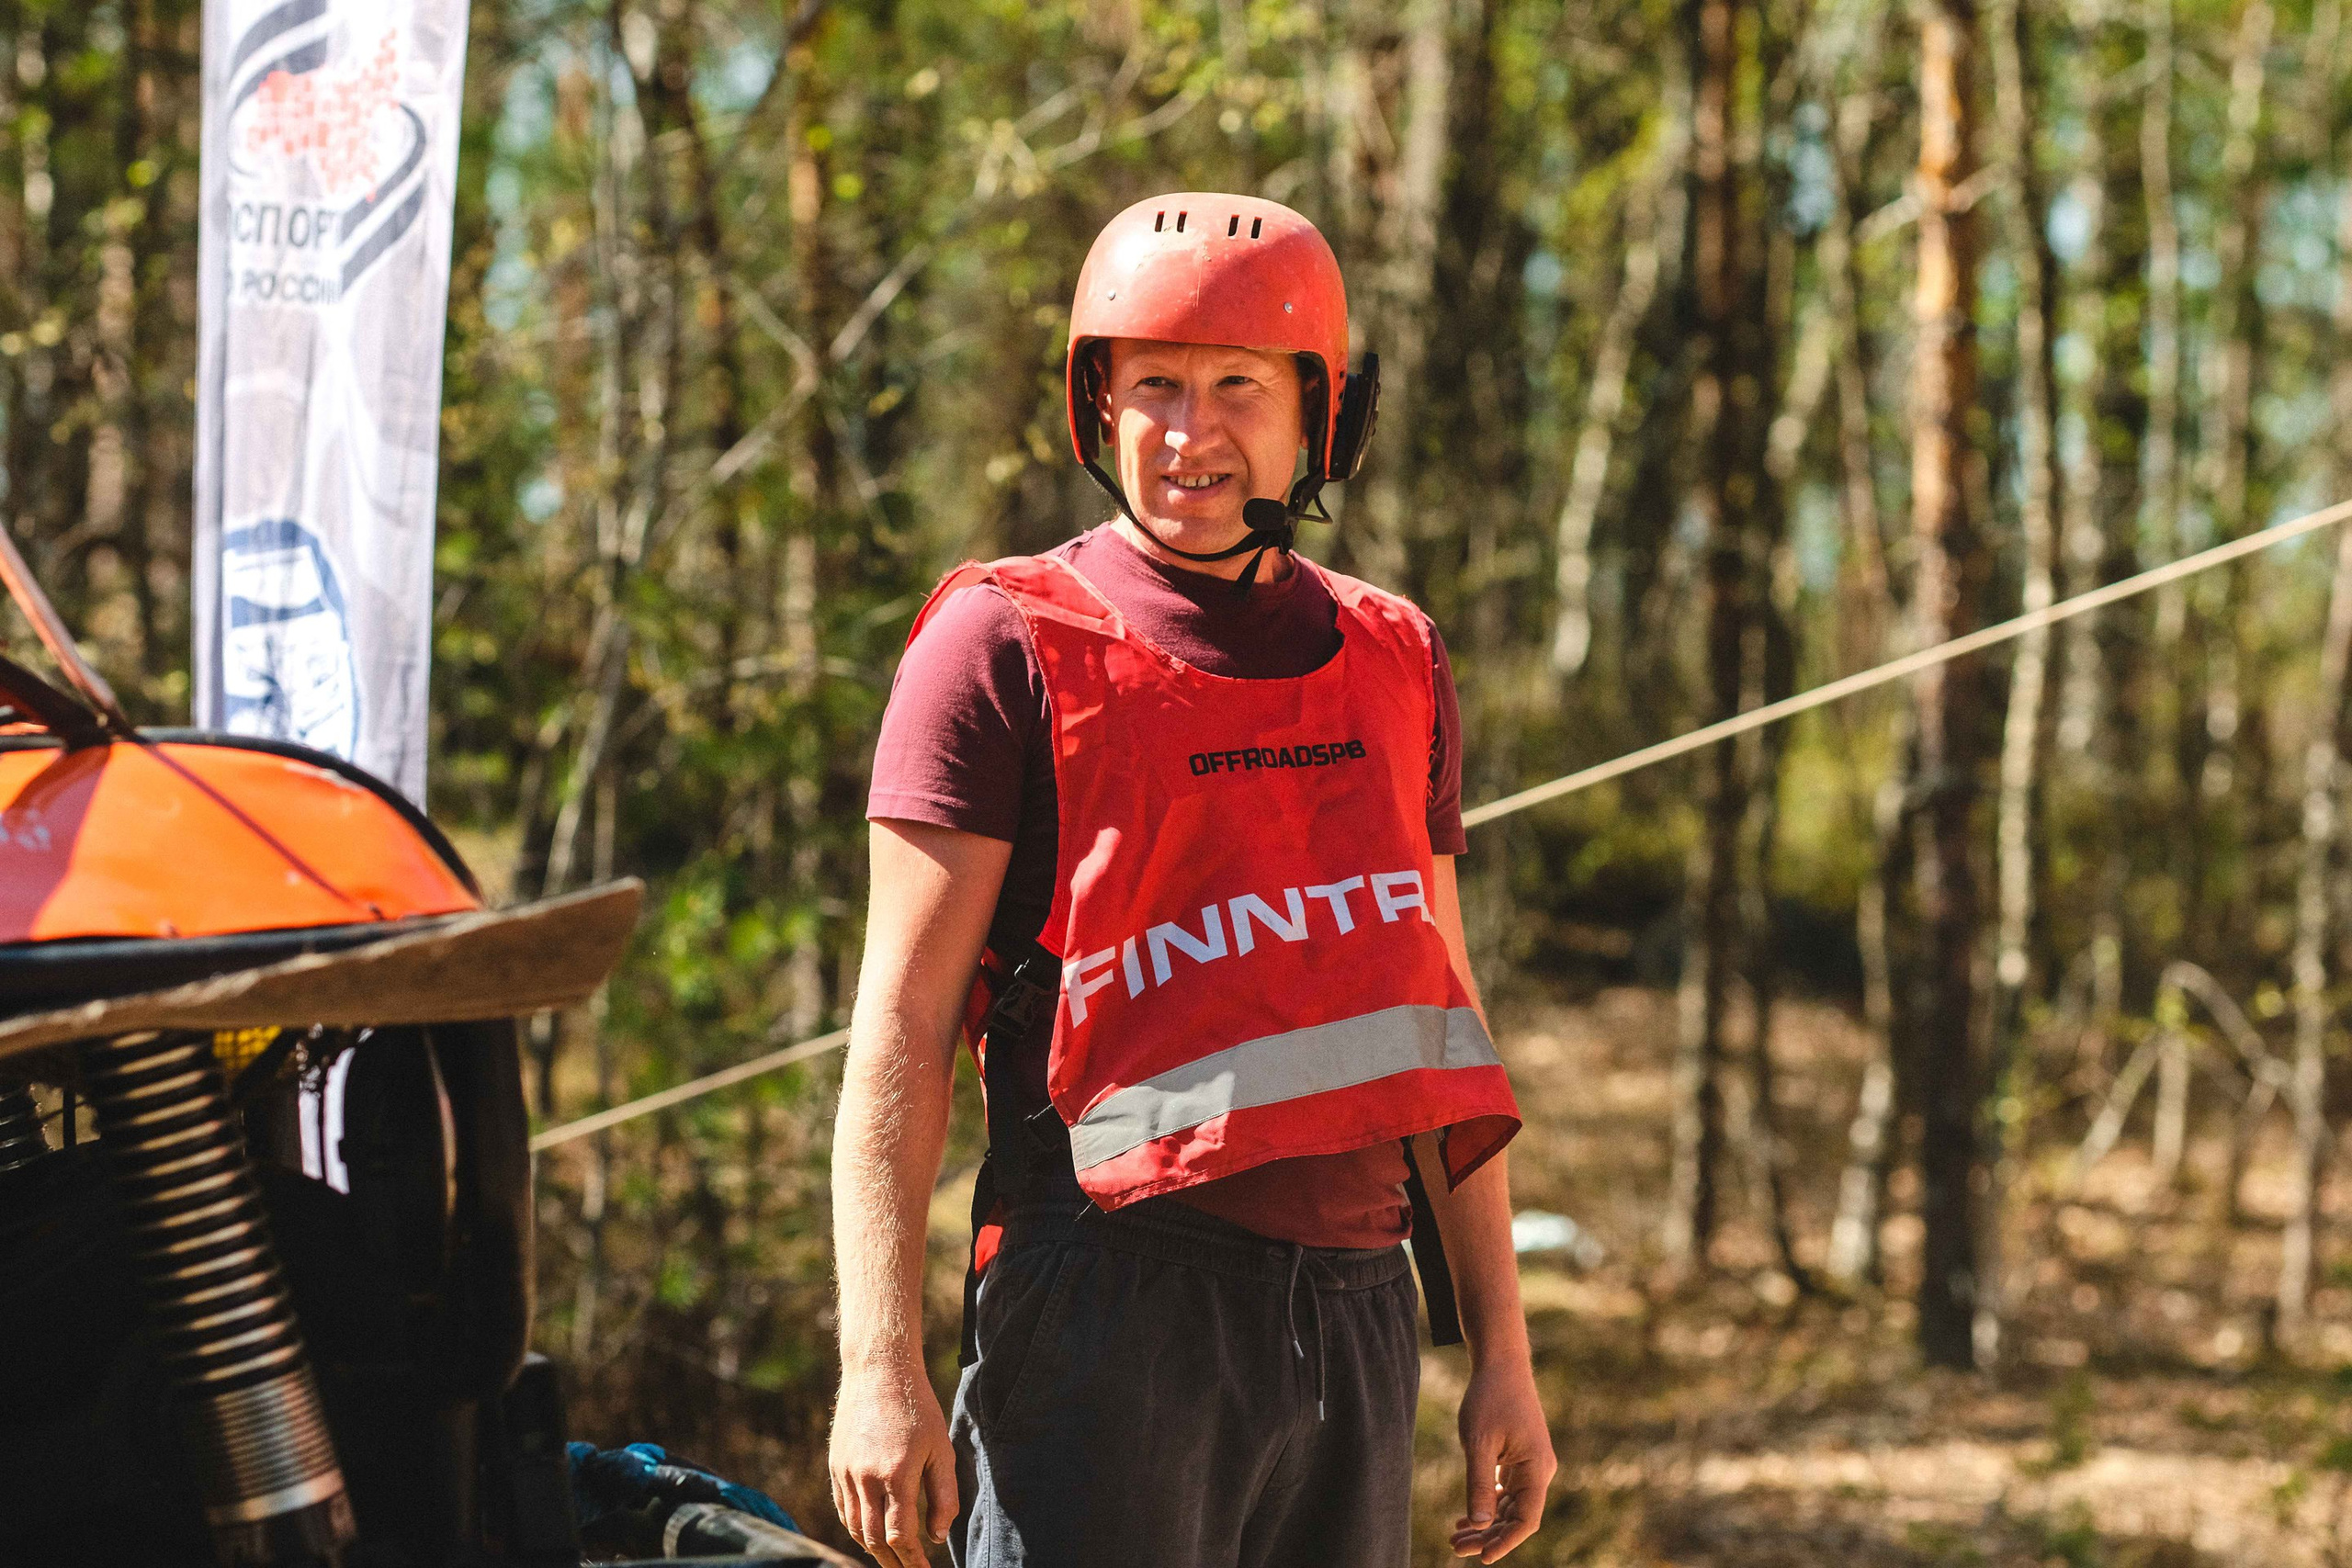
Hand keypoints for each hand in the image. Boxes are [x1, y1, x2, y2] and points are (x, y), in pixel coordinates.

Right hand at [829, 1360, 958, 1566]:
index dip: (913, 1560)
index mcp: (896, 1474)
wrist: (879, 1370)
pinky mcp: (835, 1465)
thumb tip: (938, 1536)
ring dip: (872, 1550)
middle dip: (892, 1563)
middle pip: (874, 1539)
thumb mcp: (942, 1449)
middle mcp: (866, 1478)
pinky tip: (869, 1534)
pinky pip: (842, 1509)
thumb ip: (943, 1495)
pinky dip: (855, 1528)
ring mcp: (846, 1472)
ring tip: (891, 1561)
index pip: (900, 1536)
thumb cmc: (917, 1408)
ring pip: (854, 1528)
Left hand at [1449, 1355, 1555, 1561]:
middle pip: (1517, 1518)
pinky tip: (1466, 1519)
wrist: (1500, 1364)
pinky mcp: (1519, 1458)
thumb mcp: (1479, 1442)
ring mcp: (1530, 1465)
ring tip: (1455, 1538)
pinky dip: (1488, 1506)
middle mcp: (1539, 1471)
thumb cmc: (1490, 1398)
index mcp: (1537, 1469)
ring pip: (1510, 1507)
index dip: (1505, 1543)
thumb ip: (1479, 1484)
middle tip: (1455, 1548)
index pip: (1526, 1520)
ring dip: (1486, 1524)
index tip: (1482, 1558)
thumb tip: (1481, 1526)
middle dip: (1488, 1536)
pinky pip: (1506, 1492)